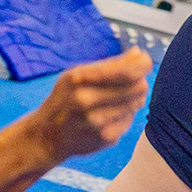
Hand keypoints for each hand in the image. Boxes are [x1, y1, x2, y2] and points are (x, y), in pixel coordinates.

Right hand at [26, 47, 151, 160]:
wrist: (46, 137)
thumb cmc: (64, 99)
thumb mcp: (76, 75)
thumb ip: (109, 65)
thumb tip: (139, 54)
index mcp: (78, 79)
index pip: (126, 71)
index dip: (142, 65)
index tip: (145, 61)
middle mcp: (87, 101)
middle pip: (137, 86)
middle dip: (139, 80)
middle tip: (131, 80)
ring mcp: (98, 122)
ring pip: (137, 102)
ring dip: (134, 97)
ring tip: (117, 97)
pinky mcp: (107, 138)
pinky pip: (130, 119)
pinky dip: (125, 114)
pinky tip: (109, 114)